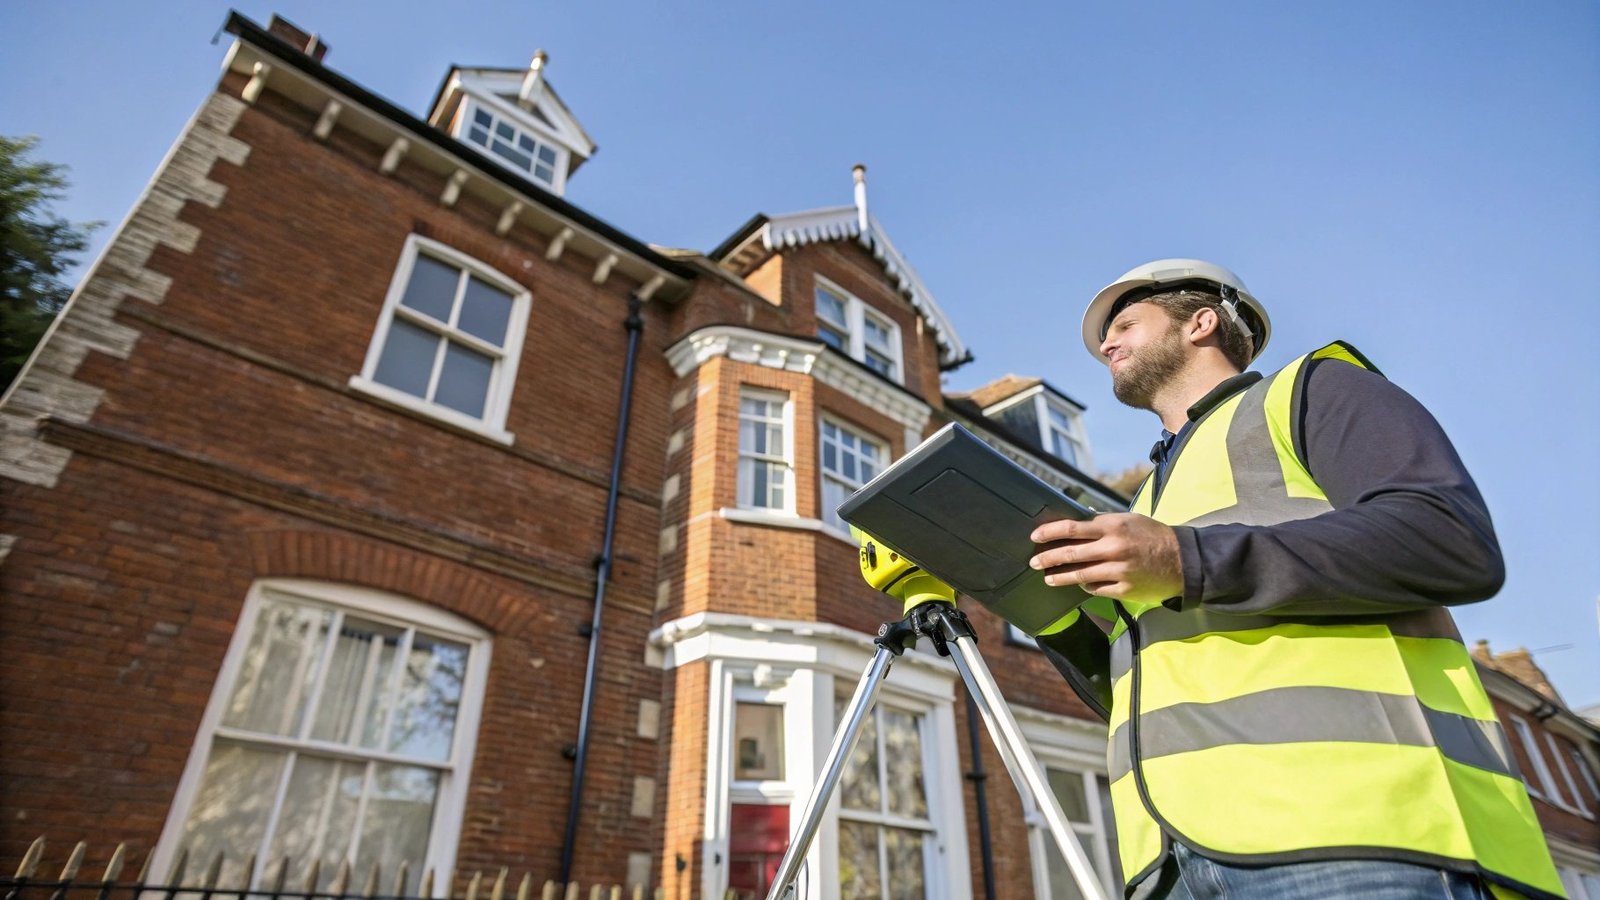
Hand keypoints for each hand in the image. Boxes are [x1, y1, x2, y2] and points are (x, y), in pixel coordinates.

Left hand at [1028, 513, 1183, 603]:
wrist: (1183, 560)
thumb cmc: (1153, 536)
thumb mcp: (1129, 520)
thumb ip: (1102, 522)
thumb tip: (1075, 522)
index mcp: (1113, 526)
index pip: (1072, 528)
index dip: (1049, 533)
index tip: (1035, 537)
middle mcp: (1114, 548)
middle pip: (1070, 553)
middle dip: (1047, 558)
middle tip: (1033, 561)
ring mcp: (1119, 571)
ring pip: (1079, 575)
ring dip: (1059, 576)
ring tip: (1048, 577)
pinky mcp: (1124, 590)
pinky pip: (1095, 588)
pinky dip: (1085, 585)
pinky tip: (1079, 583)